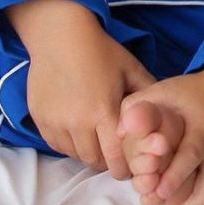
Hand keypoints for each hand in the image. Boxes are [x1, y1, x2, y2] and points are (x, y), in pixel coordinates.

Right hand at [6, 0, 153, 177]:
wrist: (60, 36)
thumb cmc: (101, 51)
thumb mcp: (131, 68)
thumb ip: (148, 92)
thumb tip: (163, 112)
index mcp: (104, 110)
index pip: (115, 156)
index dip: (124, 167)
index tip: (131, 168)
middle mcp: (77, 122)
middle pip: (93, 160)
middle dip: (106, 162)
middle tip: (115, 156)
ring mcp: (55, 122)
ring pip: (74, 154)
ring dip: (87, 153)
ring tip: (98, 142)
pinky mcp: (40, 120)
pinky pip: (56, 144)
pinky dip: (69, 144)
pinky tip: (80, 132)